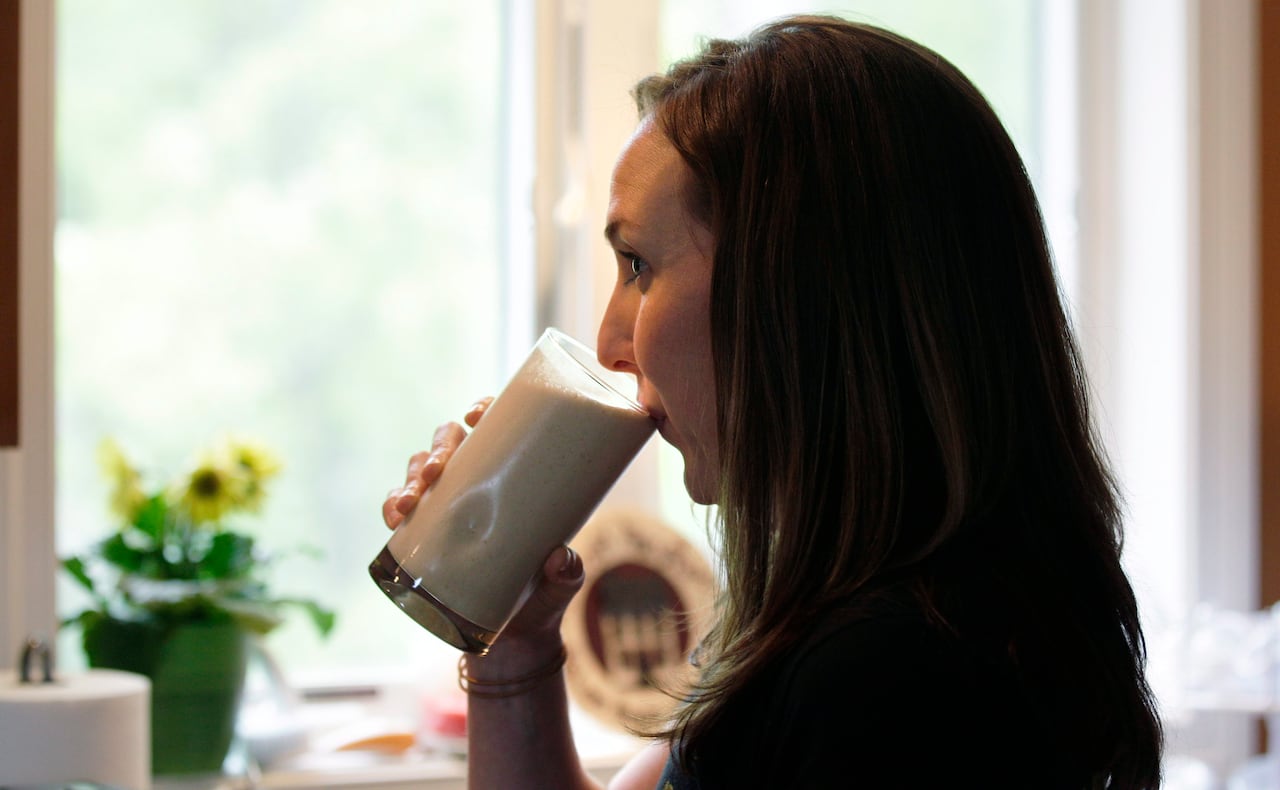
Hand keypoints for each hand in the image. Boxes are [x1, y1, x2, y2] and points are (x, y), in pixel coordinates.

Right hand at [379, 396, 584, 668]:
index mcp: (514, 481)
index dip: (482, 411)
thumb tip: (558, 558)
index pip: (497, 430)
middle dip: (438, 446)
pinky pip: (400, 507)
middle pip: (451, 442)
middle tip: (438, 468)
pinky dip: (392, 504)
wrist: (514, 642)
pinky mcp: (426, 534)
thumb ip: (567, 574)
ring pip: (421, 468)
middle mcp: (478, 485)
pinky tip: (395, 517)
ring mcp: (449, 507)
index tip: (476, 414)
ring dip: (412, 473)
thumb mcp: (561, 585)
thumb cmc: (544, 599)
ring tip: (413, 497)